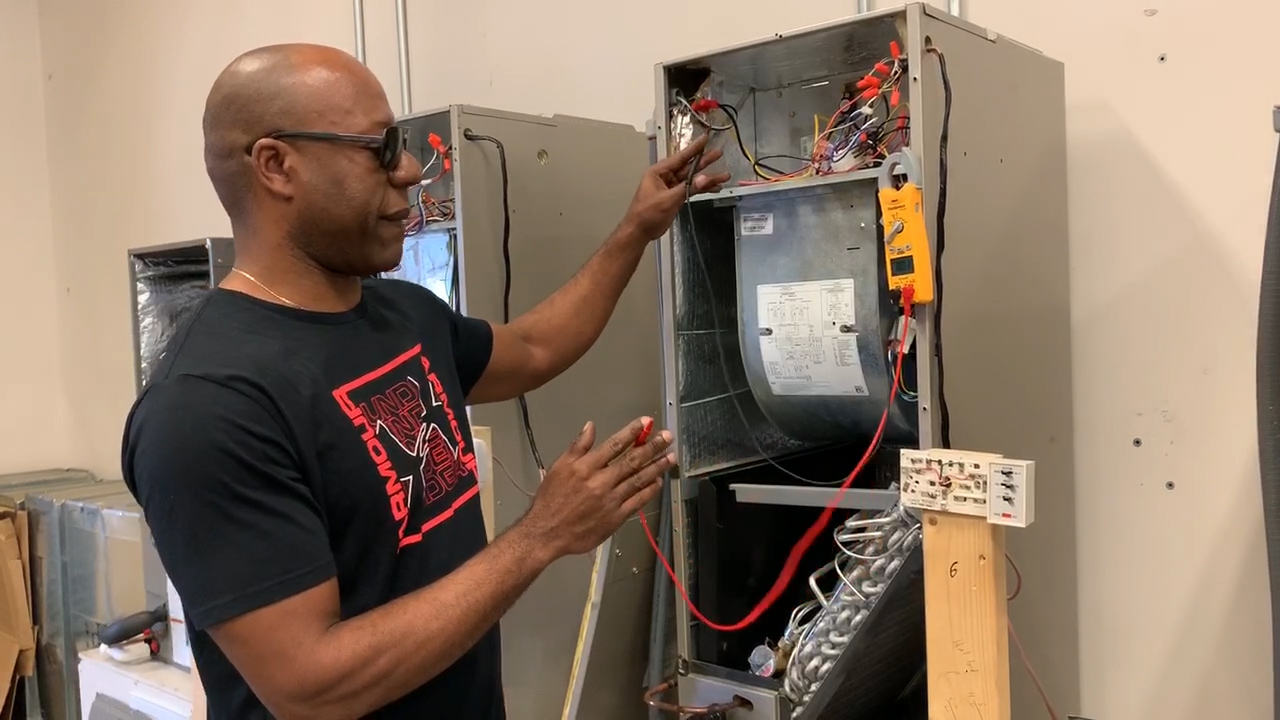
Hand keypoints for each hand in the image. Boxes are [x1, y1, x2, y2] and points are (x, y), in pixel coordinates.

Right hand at [520, 417, 674, 556]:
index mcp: (586, 467)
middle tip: (667, 437)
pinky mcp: (616, 517)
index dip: (632, 432)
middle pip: (632, 460)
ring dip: (656, 467)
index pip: (615, 444)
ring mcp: (611, 500)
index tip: (646, 422)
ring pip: (639, 479)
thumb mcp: (559, 467)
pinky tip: (658, 481)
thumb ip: (578, 447)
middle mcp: (601, 481)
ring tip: (670, 457)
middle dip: (652, 447)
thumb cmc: (551, 498)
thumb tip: (590, 426)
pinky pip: (637, 501)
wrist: (546, 532)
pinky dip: (649, 491)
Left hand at [619, 134, 732, 241]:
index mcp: (658, 172)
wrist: (639, 231)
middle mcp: (665, 177)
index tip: (705, 139)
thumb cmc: (646, 214)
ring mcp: (670, 187)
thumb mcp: (668, 199)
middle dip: (704, 162)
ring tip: (724, 176)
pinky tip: (714, 188)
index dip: (694, 148)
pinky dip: (701, 189)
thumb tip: (704, 179)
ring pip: (692, 179)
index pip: (680, 157)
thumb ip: (688, 188)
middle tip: (718, 154)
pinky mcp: (675, 197)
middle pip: (688, 167)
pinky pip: (691, 190)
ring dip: (707, 179)